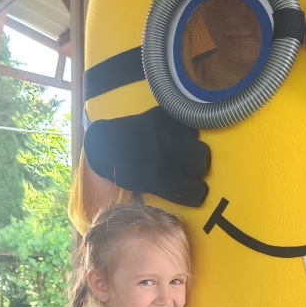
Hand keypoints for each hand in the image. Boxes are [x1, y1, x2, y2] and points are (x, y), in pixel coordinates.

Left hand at [84, 107, 209, 206]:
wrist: (105, 144)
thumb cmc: (126, 172)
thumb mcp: (146, 187)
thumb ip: (171, 189)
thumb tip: (195, 190)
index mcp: (158, 178)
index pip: (194, 190)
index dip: (197, 192)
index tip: (194, 190)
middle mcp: (163, 151)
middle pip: (201, 160)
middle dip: (198, 167)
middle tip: (189, 169)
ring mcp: (163, 129)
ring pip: (196, 139)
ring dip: (191, 146)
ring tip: (180, 150)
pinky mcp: (161, 114)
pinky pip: (185, 124)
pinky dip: (184, 131)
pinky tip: (175, 137)